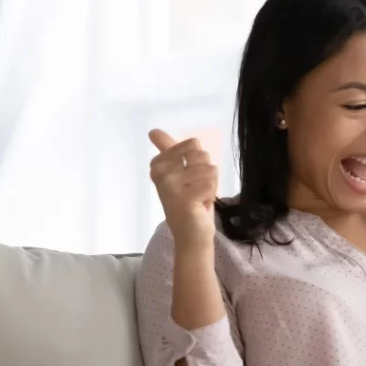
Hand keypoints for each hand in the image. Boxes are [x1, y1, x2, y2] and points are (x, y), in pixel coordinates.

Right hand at [148, 129, 217, 249]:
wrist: (191, 234)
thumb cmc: (189, 201)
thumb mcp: (180, 171)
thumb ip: (169, 149)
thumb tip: (153, 131)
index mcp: (158, 164)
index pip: (193, 144)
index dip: (198, 162)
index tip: (188, 179)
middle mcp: (161, 172)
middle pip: (202, 155)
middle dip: (206, 173)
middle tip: (195, 190)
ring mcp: (171, 185)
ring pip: (209, 169)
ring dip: (210, 185)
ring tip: (198, 198)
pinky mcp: (185, 198)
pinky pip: (211, 183)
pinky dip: (211, 195)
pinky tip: (200, 205)